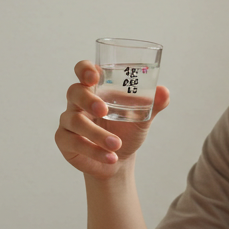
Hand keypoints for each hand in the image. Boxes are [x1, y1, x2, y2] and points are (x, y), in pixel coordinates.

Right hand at [55, 59, 170, 178]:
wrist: (120, 159)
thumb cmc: (127, 130)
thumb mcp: (142, 117)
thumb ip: (153, 104)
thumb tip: (164, 92)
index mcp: (95, 88)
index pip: (83, 70)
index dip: (84, 69)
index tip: (94, 76)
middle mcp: (78, 101)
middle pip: (74, 92)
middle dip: (88, 100)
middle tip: (104, 111)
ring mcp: (68, 120)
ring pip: (74, 120)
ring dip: (96, 133)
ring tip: (116, 144)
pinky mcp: (64, 140)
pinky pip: (74, 143)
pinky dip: (93, 150)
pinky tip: (110, 157)